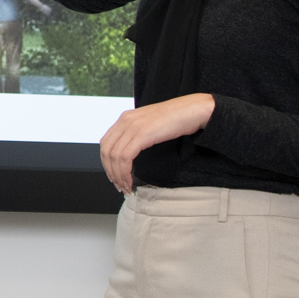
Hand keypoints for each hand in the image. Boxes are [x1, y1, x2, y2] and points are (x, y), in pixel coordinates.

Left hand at [95, 94, 214, 191]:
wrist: (192, 110)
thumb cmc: (176, 119)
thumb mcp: (150, 124)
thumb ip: (137, 134)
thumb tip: (129, 154)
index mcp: (125, 118)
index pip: (106, 143)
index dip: (106, 163)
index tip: (114, 176)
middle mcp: (125, 120)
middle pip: (106, 151)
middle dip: (110, 172)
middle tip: (118, 185)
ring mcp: (133, 126)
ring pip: (114, 156)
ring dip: (118, 176)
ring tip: (126, 187)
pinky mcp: (142, 134)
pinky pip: (125, 157)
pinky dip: (125, 172)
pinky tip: (130, 181)